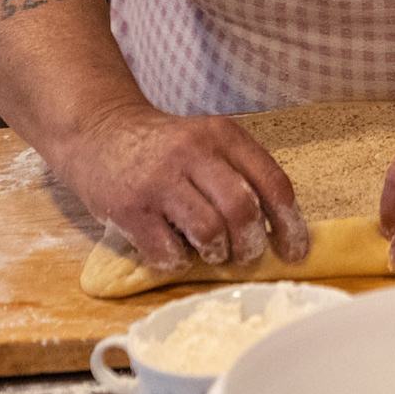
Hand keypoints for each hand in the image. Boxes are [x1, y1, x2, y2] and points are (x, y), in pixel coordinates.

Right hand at [50, 100, 309, 270]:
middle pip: (243, 210)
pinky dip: (178, 261)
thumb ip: (240, 173)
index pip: (273, 182)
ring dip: (217, 253)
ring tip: (211, 251)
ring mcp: (159, 181)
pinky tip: (175, 250)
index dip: (290, 224)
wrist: (99, 131)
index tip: (295, 251)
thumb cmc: (163, 147)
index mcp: (223, 135)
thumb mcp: (207, 142)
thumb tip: (279, 229)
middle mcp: (193, 152)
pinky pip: (168, 251)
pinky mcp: (129, 208)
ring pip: (209, 232)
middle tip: (245, 255)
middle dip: (251, 244)